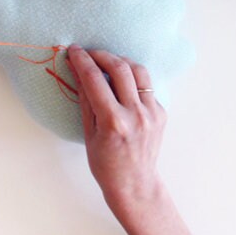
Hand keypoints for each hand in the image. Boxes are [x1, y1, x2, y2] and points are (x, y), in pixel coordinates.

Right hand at [66, 45, 165, 207]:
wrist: (134, 184)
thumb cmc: (105, 164)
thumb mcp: (88, 133)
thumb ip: (85, 98)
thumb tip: (77, 70)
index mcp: (113, 121)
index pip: (95, 79)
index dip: (82, 60)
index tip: (74, 50)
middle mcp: (136, 114)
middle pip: (120, 68)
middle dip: (101, 55)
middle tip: (89, 52)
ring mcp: (152, 112)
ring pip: (138, 71)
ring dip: (121, 61)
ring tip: (107, 62)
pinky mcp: (161, 112)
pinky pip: (146, 86)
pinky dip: (132, 80)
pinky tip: (122, 84)